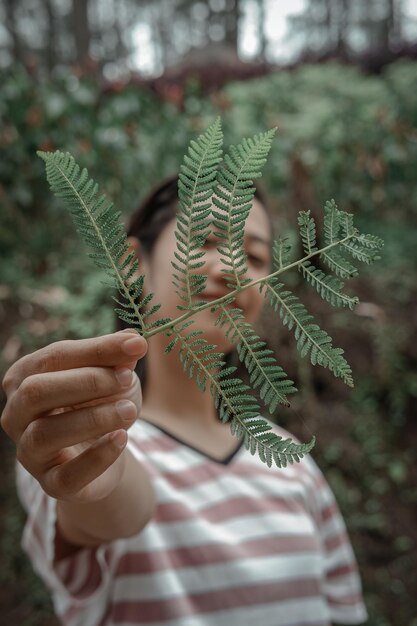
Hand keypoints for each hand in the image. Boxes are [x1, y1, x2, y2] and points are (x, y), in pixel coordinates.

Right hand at [1, 329, 146, 503]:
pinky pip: (66, 476)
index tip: (137, 345)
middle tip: (128, 378)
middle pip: (37, 391)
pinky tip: (122, 439)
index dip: (97, 350)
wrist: (104, 453)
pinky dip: (97, 457)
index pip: (54, 356)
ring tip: (131, 410)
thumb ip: (118, 359)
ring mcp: (29, 452)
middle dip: (87, 381)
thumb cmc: (100, 404)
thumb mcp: (113, 377)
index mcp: (25, 377)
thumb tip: (133, 340)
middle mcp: (16, 414)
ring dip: (93, 418)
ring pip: (45, 433)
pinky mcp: (50, 484)